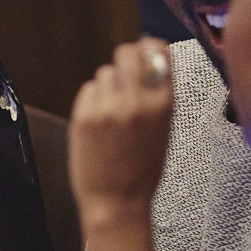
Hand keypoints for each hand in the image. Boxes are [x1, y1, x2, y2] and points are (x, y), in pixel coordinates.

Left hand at [69, 39, 173, 230]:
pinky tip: (99, 122)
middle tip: (124, 75)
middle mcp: (137, 102)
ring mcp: (109, 108)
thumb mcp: (165, 130)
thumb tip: (152, 61)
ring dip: (108, 85)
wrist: (118, 202)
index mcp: (164, 104)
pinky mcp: (85, 116)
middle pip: (126, 53)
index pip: (158, 53)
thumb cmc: (143, 170)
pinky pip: (88, 90)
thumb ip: (159, 96)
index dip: (150, 48)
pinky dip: (92, 100)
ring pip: (104, 72)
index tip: (146, 50)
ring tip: (112, 110)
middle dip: (125, 60)